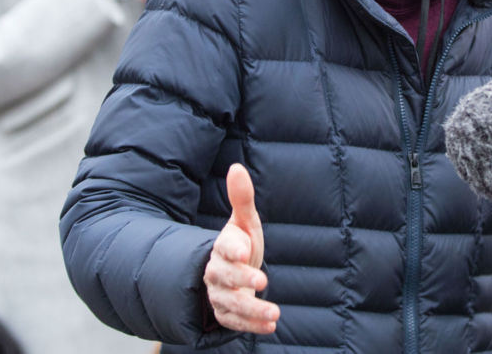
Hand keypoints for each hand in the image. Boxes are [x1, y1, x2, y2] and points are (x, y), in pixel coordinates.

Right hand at [204, 164, 277, 333]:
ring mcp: (219, 295)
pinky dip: (252, 325)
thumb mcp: (245, 222)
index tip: (246, 251)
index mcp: (222, 247)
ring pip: (230, 304)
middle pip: (224, 277)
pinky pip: (235, 322)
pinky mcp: (226, 314)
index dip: (233, 249)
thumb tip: (236, 167)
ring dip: (252, 310)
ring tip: (274, 313)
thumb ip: (242, 198)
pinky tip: (271, 325)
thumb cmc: (241, 243)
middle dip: (242, 280)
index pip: (223, 247)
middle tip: (262, 282)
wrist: (231, 271)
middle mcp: (216, 273)